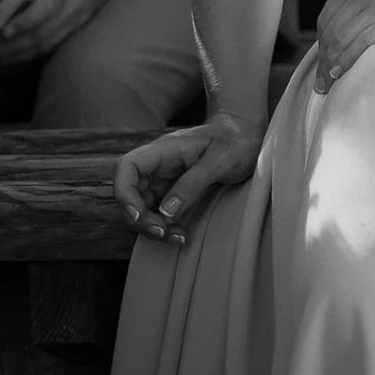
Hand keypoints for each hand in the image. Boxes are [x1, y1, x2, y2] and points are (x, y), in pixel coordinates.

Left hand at [0, 0, 127, 66]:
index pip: (44, 9)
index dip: (23, 23)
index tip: (2, 34)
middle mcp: (73, 6)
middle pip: (43, 34)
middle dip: (12, 49)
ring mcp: (78, 20)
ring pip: (48, 44)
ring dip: (19, 56)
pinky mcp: (79, 27)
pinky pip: (55, 44)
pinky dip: (32, 53)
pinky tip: (14, 57)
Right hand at [115, 111, 261, 243]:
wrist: (249, 138)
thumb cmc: (236, 140)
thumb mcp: (221, 159)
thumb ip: (194, 182)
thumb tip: (166, 210)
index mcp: (164, 150)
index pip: (127, 167)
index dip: (124, 192)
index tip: (138, 214)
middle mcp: (158, 165)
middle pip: (130, 194)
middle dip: (140, 218)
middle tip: (164, 232)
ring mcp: (164, 180)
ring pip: (141, 208)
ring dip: (152, 226)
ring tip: (178, 237)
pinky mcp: (173, 193)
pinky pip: (158, 213)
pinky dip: (165, 226)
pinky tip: (181, 234)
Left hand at [312, 0, 374, 91]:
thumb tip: (362, 21)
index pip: (326, 17)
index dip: (320, 44)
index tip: (322, 63)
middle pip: (329, 31)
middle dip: (321, 60)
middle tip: (319, 84)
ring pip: (341, 39)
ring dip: (329, 66)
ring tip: (326, 86)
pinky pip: (360, 42)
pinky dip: (345, 60)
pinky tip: (339, 74)